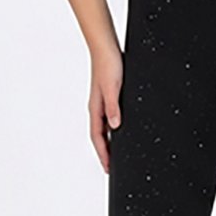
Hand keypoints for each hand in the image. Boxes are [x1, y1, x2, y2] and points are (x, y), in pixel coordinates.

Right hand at [90, 47, 123, 173]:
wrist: (106, 47)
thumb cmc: (108, 64)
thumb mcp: (113, 88)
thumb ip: (113, 107)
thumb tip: (115, 127)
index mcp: (96, 108)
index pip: (97, 137)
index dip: (103, 154)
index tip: (108, 168)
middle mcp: (98, 107)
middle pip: (99, 136)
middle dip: (104, 152)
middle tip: (110, 167)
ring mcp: (102, 102)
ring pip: (104, 127)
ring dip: (108, 141)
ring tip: (114, 153)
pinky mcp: (109, 95)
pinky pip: (109, 118)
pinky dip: (112, 128)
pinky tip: (119, 129)